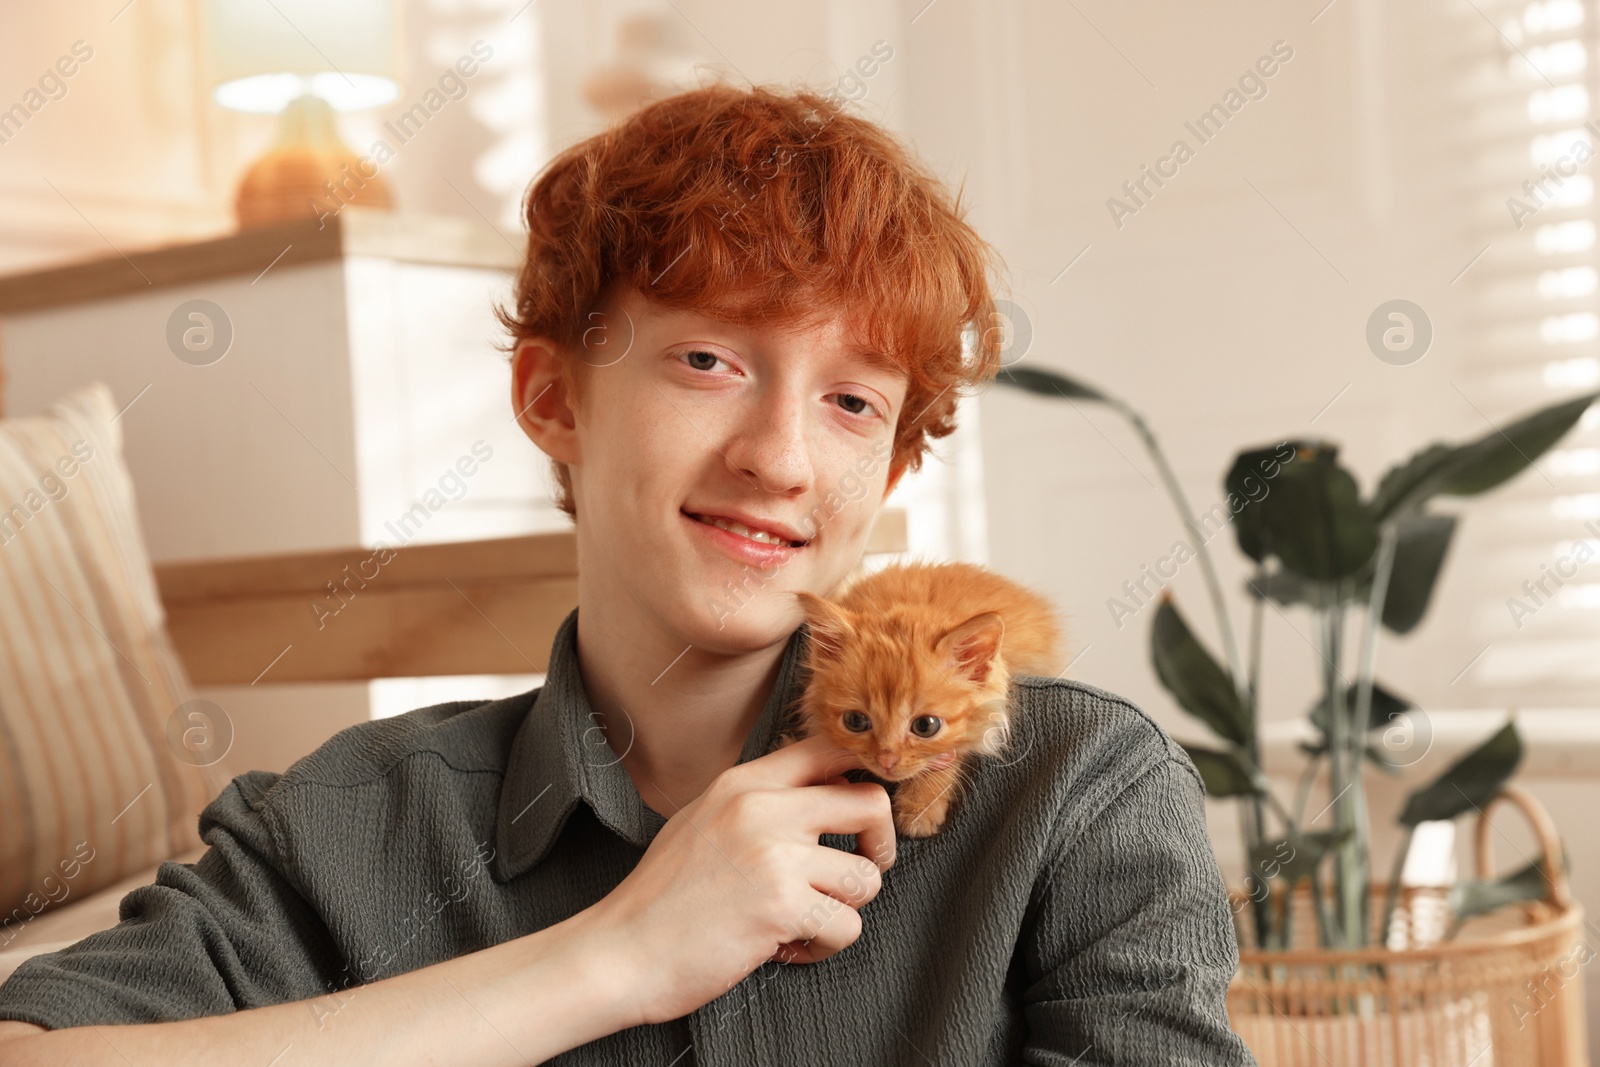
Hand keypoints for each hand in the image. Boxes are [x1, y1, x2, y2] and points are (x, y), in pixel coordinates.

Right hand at [583, 733, 895, 1026]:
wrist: (620, 950)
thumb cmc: (660, 897)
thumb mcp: (701, 819)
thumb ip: (756, 802)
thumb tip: (819, 795)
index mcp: (742, 783)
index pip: (829, 750)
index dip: (864, 778)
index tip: (866, 814)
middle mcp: (762, 809)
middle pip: (870, 803)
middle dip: (879, 846)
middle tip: (856, 871)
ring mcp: (775, 856)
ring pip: (866, 878)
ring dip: (842, 909)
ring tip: (801, 921)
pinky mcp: (782, 906)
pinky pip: (846, 927)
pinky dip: (823, 947)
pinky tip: (785, 946)